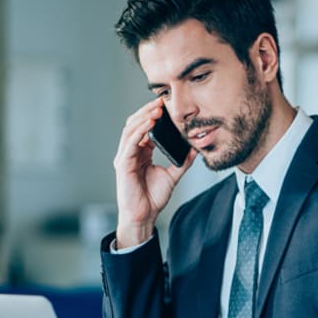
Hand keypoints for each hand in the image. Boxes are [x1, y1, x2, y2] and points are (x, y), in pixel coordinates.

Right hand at [113, 98, 196, 247]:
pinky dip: (140, 131)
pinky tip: (150, 123)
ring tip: (156, 109)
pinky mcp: (123, 164)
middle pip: (135, 124)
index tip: (166, 106)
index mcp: (140, 153)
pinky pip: (130, 142)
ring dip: (144, 117)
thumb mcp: (172, 176)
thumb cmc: (152, 198)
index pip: (144, 128)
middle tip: (161, 101)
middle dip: (148, 111)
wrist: (144, 216)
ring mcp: (125, 157)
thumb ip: (182, 162)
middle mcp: (130, 152)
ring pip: (131, 129)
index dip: (153, 116)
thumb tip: (194, 149)